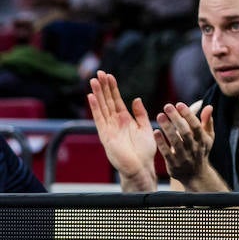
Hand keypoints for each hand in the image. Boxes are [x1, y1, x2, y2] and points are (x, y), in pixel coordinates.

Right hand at [88, 71, 156, 186]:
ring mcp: (109, 128)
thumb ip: (140, 113)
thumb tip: (135, 99)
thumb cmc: (145, 150)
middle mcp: (115, 122)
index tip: (109, 75)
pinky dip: (96, 108)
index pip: (116, 100)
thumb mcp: (145, 127)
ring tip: (93, 81)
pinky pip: (100, 119)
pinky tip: (92, 97)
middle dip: (103, 87)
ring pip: (102, 107)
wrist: (141, 167)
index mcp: (125, 119)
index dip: (112, 88)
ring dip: (97, 94)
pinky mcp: (106, 136)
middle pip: (107, 101)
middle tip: (98, 73)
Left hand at [153, 100, 213, 184]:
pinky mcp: (173, 165)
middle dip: (176, 118)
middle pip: (186, 132)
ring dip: (167, 128)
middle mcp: (194, 149)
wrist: (196, 175)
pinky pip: (167, 153)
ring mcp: (184, 157)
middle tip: (167, 106)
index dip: (188, 114)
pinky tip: (155, 132)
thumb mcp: (208, 137)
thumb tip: (208, 106)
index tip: (179, 104)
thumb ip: (207, 121)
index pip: (196, 126)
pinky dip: (161, 142)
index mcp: (203, 140)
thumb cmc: (200, 151)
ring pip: (175, 141)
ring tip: (160, 116)